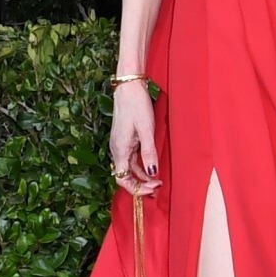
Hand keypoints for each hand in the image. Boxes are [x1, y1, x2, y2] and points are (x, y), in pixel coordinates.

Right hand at [108, 83, 160, 197]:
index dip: (136, 189)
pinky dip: (141, 165)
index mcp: (119, 150)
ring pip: (129, 168)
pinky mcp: (125, 139)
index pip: (122, 179)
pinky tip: (152, 166)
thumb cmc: (137, 106)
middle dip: (141, 184)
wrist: (129, 88)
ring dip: (142, 176)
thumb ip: (149, 152)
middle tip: (158, 187)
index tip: (153, 189)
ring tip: (158, 180)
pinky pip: (132, 158)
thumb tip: (153, 173)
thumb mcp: (146, 130)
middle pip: (125, 176)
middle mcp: (117, 150)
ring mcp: (120, 145)